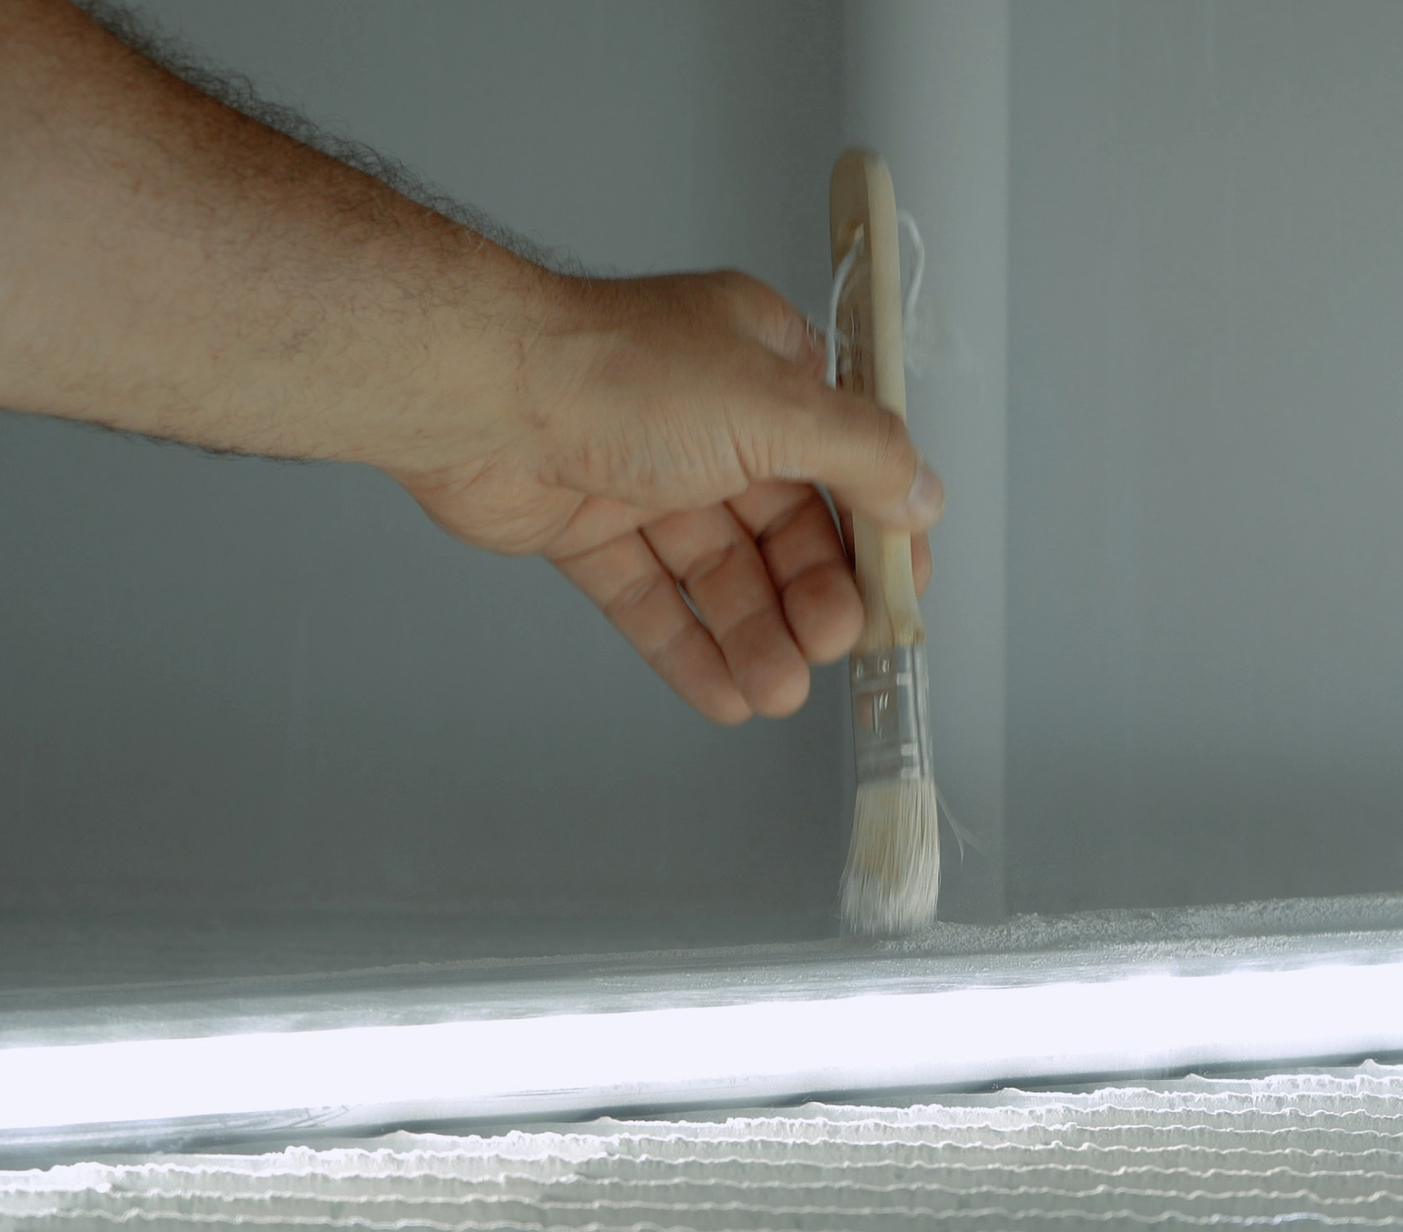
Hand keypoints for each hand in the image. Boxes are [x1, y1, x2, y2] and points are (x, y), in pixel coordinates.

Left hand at [386, 269, 938, 724]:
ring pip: (718, 570)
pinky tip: (724, 696)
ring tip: (779, 692)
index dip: (877, 526)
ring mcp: (644, 473)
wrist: (480, 394)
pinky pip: (651, 596)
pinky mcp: (586, 526)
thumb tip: (923, 494)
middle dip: (812, 593)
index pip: (843, 454)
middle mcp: (708, 416)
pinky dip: (687, 647)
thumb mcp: (777, 405)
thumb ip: (860, 455)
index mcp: (761, 363)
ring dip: (756, 634)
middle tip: (834, 647)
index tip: (901, 589)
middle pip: (783, 524)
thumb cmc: (623, 375)